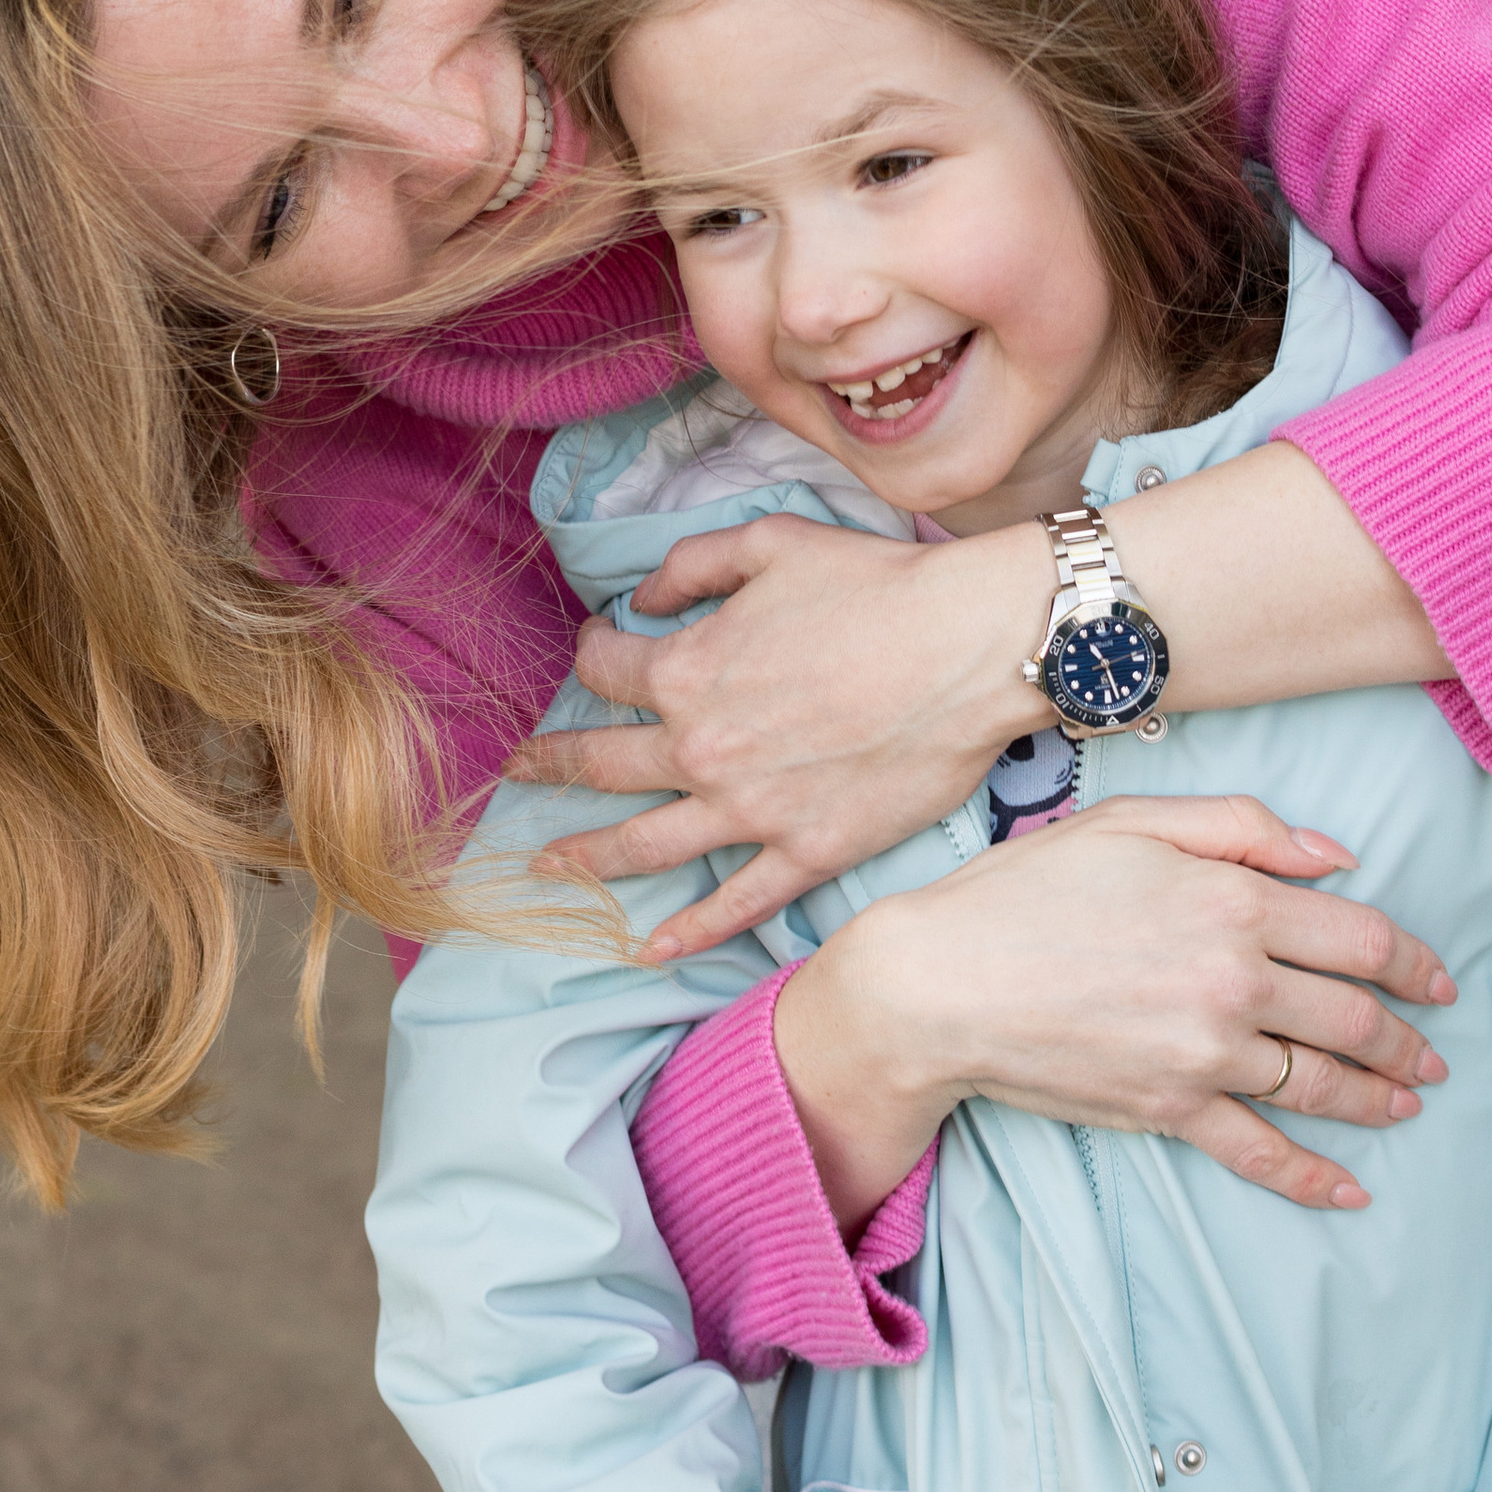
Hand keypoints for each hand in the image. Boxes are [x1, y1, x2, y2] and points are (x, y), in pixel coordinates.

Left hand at [510, 515, 1046, 955]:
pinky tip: (650, 949)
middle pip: (601, 765)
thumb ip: (691, 565)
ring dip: (587, 857)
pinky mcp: (807, 853)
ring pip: (644, 845)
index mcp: (687, 671)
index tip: (597, 650)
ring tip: (548, 868)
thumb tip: (640, 596)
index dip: (591, 653)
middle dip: (549, 764)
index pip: (604, 672)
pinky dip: (689, 933)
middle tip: (522, 770)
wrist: (969, 647)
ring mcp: (752, 812)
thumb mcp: (770, 541)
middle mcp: (703, 749)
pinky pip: (736, 905)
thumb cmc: (876, 585)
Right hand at [770, 795, 1456, 1230]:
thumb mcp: (1135, 821)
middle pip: (1355, 1017)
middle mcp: (1235, 980)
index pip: (1362, 938)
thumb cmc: (1028, 889)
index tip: (1438, 981)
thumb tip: (1337, 857)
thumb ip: (1243, 827)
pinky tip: (1348, 1191)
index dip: (1414, 962)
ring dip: (1378, 1098)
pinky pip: (1260, 1152)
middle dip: (1408, 1040)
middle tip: (1434, 1055)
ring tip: (1408, 1104)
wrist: (942, 982)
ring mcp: (1206, 1052)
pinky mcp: (1171, 1108)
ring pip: (1322, 1085)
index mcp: (1233, 900)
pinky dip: (1312, 1177)